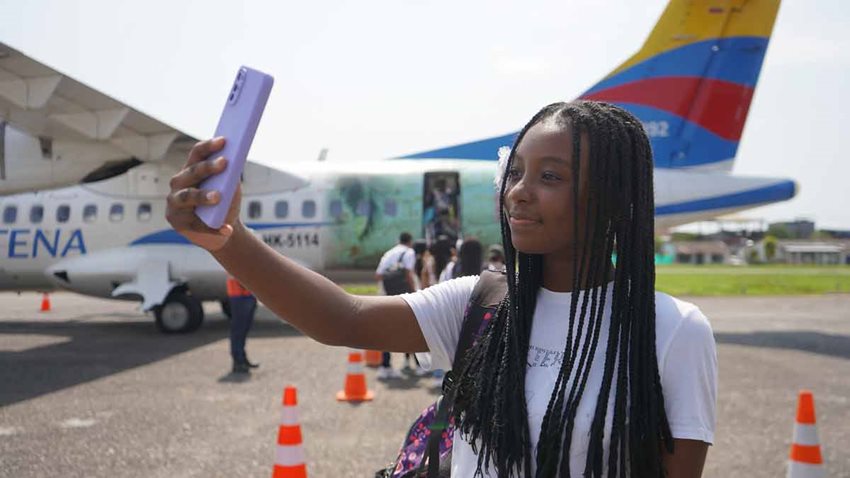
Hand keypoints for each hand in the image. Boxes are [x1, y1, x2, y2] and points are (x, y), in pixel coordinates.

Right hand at [166, 137, 242, 251]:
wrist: (222, 232)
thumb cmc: (224, 205)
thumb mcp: (229, 188)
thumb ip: (230, 175)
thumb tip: (236, 161)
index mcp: (191, 170)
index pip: (197, 154)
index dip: (209, 146)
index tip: (224, 141)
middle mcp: (179, 183)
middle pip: (192, 172)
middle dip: (208, 167)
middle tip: (224, 163)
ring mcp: (175, 202)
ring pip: (188, 196)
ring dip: (203, 195)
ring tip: (218, 197)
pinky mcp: (177, 222)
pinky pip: (195, 223)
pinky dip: (212, 227)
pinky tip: (226, 229)